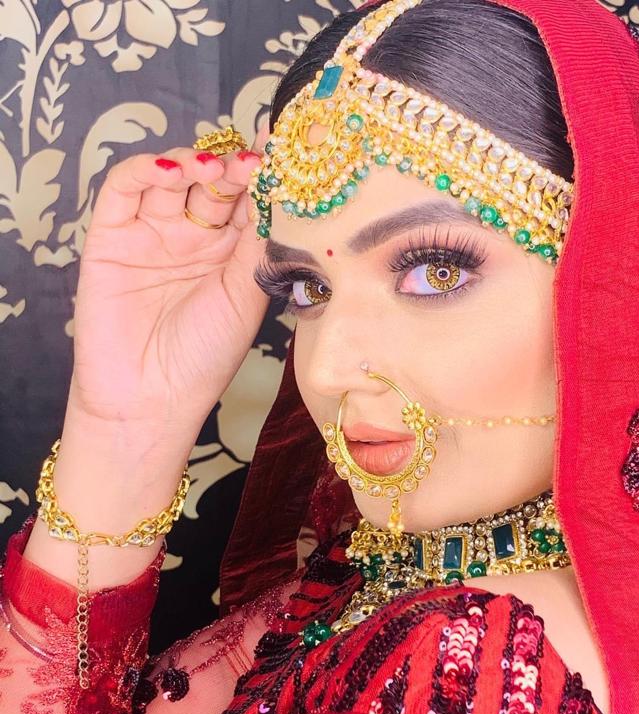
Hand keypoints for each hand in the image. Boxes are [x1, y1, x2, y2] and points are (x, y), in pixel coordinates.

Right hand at [68, 125, 271, 439]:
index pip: (249, 200)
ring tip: (216, 169)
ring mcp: (153, 232)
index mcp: (232, 253)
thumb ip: (260, 243)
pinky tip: (173, 170)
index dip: (266, 174)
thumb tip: (285, 190)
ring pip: (173, 177)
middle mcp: (194, 237)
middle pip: (215, 183)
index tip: (286, 148)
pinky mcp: (112, 234)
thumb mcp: (247, 296)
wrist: (150, 398)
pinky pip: (125, 188)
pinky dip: (147, 170)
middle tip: (253, 162)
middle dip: (234, 167)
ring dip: (195, 163)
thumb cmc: (205, 357)